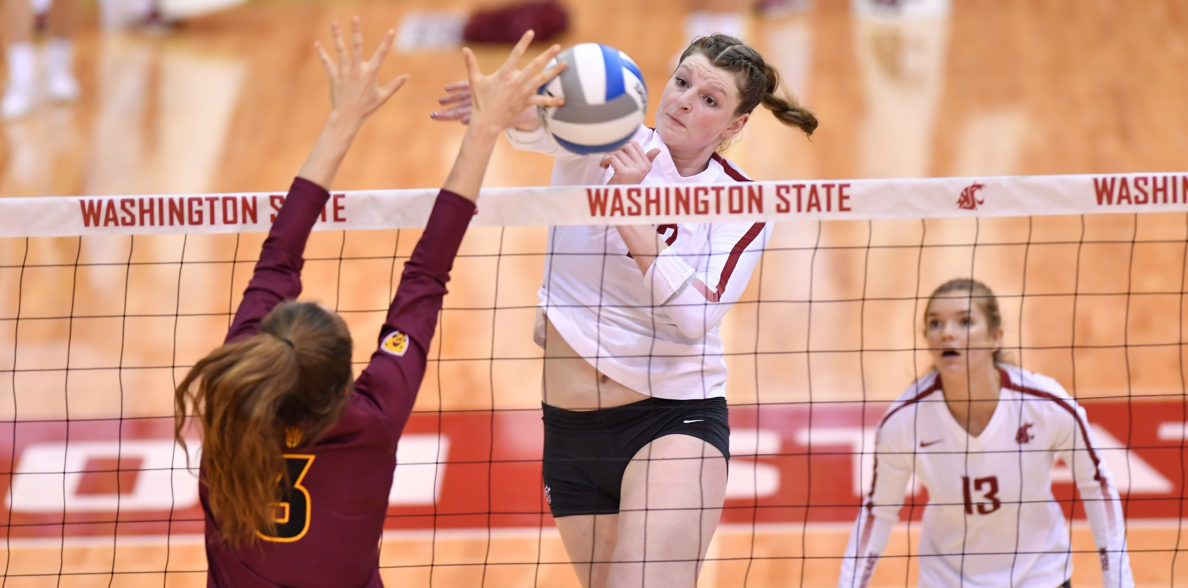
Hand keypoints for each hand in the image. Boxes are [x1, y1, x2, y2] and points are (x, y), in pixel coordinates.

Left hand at [315, 16, 407, 128]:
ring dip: (337, 36)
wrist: (348, 117)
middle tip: (355, 17)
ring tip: (334, 23)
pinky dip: (322, 53)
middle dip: (356, 31)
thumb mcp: (383, 97)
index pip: (381, 54)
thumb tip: (407, 77)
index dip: (387, 42)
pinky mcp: (334, 77)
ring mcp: (344, 73)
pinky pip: (327, 63)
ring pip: (340, 51)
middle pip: (357, 47)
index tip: (392, 31)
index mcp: (371, 74)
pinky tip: (317, 44)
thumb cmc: (366, 108)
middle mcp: (357, 70)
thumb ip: (395, 85)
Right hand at [433, 30, 563, 130]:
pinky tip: (563, 99)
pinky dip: (552, 100)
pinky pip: (542, 102)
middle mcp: (516, 82)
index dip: (524, 42)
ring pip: (542, 80)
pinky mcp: (526, 103)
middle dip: (548, 55)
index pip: (516, 54)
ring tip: (565, 64)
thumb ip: (471, 63)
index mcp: (505, 74)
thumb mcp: (475, 80)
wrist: (487, 122)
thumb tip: (465, 48)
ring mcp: (523, 93)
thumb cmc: (480, 100)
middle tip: (558, 47)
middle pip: (535, 65)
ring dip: (555, 72)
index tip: (531, 32)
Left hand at [601, 142, 660, 184]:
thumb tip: (657, 149)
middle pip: (626, 145)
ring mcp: (633, 170)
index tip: (618, 154)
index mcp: (646, 165)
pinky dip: (605, 160)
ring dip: (608, 156)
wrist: (617, 199)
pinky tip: (604, 166)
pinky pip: (612, 158)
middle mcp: (642, 167)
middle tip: (610, 157)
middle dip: (615, 149)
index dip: (622, 146)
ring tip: (607, 164)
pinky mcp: (623, 173)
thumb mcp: (638, 172)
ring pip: (618, 152)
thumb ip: (647, 159)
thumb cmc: (625, 185)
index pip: (634, 144)